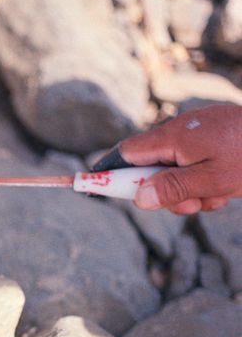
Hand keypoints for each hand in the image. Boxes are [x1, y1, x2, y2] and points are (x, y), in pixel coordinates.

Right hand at [119, 105, 241, 214]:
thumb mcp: (211, 180)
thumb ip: (173, 188)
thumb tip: (139, 198)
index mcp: (172, 137)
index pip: (127, 152)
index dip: (116, 173)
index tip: (115, 191)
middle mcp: (179, 131)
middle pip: (151, 167)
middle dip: (166, 191)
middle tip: (192, 204)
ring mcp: (194, 134)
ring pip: (174, 170)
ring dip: (188, 190)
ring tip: (216, 196)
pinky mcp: (208, 138)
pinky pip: (192, 164)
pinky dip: (202, 181)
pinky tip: (222, 188)